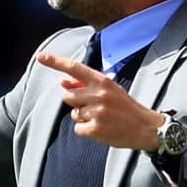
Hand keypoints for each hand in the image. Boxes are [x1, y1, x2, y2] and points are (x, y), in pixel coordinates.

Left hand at [37, 52, 165, 149]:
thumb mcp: (109, 90)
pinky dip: (86, 130)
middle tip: (95, 107)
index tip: (40, 56)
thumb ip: (86, 85)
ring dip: (83, 117)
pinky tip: (101, 129)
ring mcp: (97, 111)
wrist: (146, 128)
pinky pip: (78, 128)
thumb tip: (63, 82)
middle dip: (76, 102)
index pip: (74, 67)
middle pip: (68, 96)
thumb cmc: (125, 107)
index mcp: (102, 81)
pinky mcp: (96, 128)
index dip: (55, 62)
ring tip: (101, 117)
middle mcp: (99, 94)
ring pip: (74, 113)